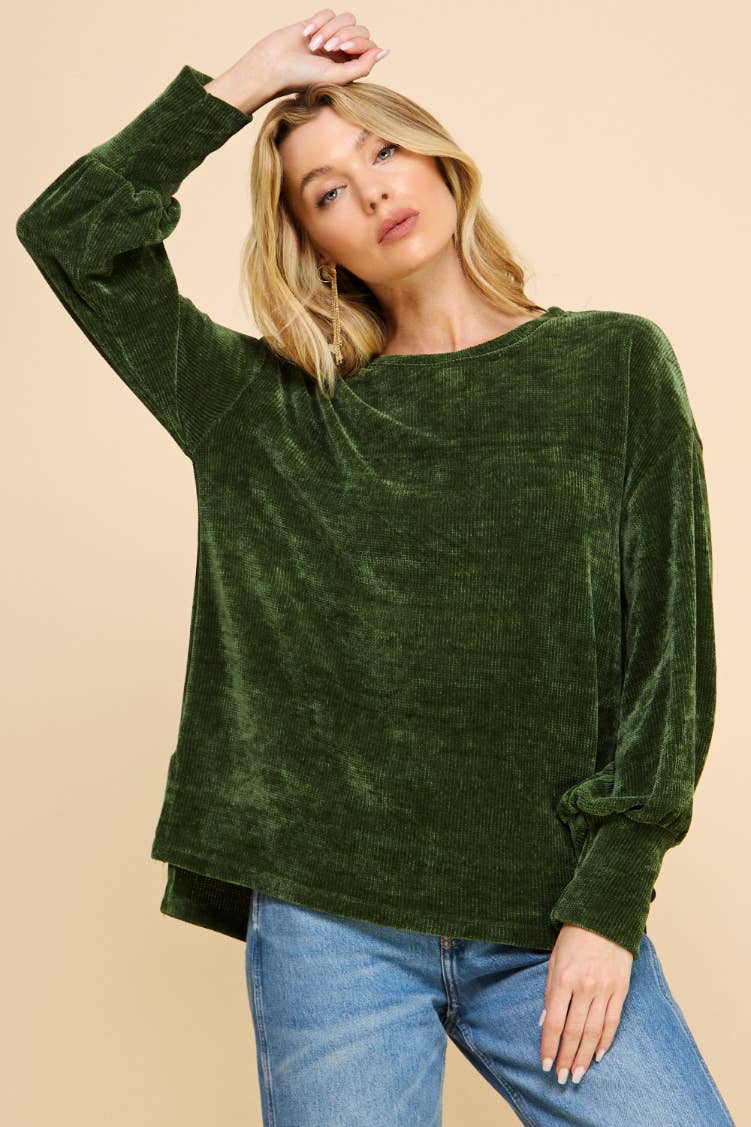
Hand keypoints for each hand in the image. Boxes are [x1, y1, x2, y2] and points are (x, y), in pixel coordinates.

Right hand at [212, 11, 389, 111]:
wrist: (273, 65)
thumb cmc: (302, 77)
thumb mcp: (335, 77)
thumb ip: (362, 66)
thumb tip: (384, 52)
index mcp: (350, 66)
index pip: (369, 46)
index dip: (358, 42)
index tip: (340, 48)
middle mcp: (342, 52)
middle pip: (360, 29)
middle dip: (344, 34)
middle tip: (326, 47)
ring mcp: (330, 37)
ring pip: (346, 19)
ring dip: (330, 29)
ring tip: (314, 44)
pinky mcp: (317, 25)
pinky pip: (329, 13)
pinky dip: (318, 21)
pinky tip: (306, 34)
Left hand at [539, 924, 632, 1084]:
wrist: (604, 915)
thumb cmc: (574, 936)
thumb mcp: (554, 960)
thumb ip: (550, 992)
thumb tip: (546, 1023)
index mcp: (564, 978)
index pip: (555, 1022)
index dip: (550, 1047)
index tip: (545, 1064)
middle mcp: (585, 986)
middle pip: (575, 1032)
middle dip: (567, 1058)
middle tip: (561, 1078)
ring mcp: (605, 989)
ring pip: (594, 1032)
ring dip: (585, 1056)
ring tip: (578, 1074)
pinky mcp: (621, 989)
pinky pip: (613, 1021)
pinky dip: (606, 1040)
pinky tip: (598, 1055)